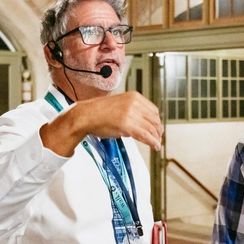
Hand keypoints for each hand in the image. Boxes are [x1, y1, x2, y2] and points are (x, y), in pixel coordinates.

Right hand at [41, 91, 162, 155]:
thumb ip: (134, 111)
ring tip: (156, 144)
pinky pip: (145, 135)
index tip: (157, 129)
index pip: (154, 110)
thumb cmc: (99, 112)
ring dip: (156, 138)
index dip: (157, 122)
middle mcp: (134, 103)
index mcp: (134, 96)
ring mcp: (131, 113)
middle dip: (158, 131)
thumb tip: (144, 123)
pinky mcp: (127, 124)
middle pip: (154, 119)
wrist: (85, 115)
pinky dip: (152, 142)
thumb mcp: (120, 105)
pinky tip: (154, 146)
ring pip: (151, 128)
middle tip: (158, 138)